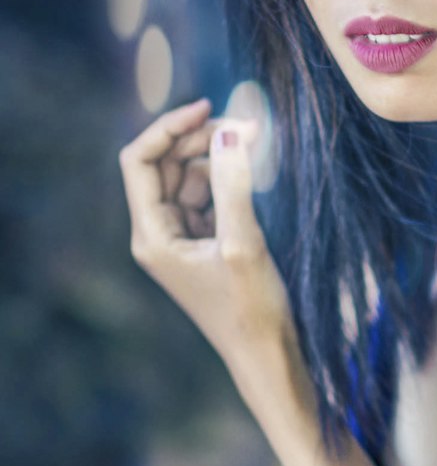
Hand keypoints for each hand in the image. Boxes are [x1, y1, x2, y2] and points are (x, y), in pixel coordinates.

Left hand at [119, 97, 295, 370]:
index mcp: (152, 236)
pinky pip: (207, 197)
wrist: (268, 357)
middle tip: (245, 127)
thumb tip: (231, 130)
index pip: (139, 161)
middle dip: (198, 139)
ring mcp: (182, 239)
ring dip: (215, 156)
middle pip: (163, 165)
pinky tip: (252, 173)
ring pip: (187, 178)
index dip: (168, 128)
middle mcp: (158, 235)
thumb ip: (233, 184)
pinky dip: (226, 178)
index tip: (209, 108)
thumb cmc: (253, 310)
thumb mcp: (244, 242)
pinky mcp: (206, 244)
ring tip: (254, 144)